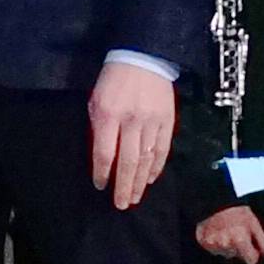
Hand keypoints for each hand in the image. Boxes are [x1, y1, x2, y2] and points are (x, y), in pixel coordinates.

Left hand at [87, 60, 177, 211]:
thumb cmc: (113, 80)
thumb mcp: (96, 100)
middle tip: (121, 205)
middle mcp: (131, 121)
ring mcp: (152, 122)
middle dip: (123, 186)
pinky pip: (162, 150)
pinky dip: (156, 167)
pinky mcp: (167, 121)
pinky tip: (150, 179)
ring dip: (140, 182)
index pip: (104, 152)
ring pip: (146, 159)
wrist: (143, 58)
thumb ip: (98, 128)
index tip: (100, 186)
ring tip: (135, 198)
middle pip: (127, 161)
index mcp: (108, 115)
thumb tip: (102, 157)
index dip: (102, 172)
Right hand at [196, 205, 263, 263]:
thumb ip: (263, 242)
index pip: (251, 260)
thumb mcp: (254, 223)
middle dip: (238, 248)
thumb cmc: (237, 211)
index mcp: (240, 240)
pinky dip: (216, 243)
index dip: (253, 252)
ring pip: (225, 253)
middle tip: (236, 232)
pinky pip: (213, 249)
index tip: (251, 245)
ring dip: (227, 245)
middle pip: (237, 256)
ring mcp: (213, 244)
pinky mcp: (203, 242)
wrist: (215, 200)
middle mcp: (225, 244)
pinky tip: (217, 232)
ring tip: (226, 231)